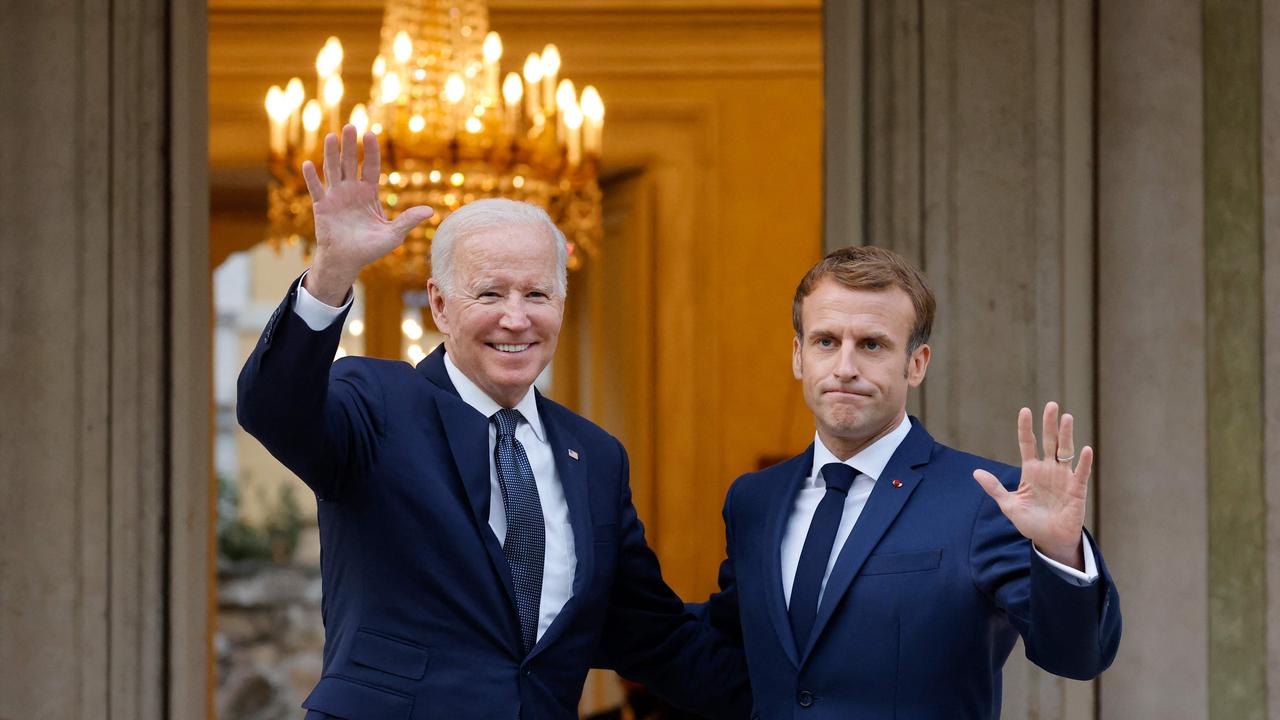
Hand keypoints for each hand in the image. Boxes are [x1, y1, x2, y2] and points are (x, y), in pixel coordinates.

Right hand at [301, 124, 432, 304]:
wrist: (347, 261)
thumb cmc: (371, 248)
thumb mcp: (394, 234)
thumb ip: (409, 220)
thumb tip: (431, 211)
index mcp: (369, 193)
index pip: (371, 167)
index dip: (371, 151)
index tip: (371, 134)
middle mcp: (351, 191)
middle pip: (351, 163)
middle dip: (350, 145)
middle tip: (350, 126)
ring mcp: (335, 197)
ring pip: (333, 170)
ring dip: (331, 154)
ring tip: (330, 136)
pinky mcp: (322, 207)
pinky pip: (316, 189)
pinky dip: (312, 178)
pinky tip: (308, 164)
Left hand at [973, 402, 1092, 569]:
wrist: (1049, 540)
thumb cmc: (1030, 521)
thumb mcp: (1009, 505)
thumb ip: (994, 488)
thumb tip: (976, 472)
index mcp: (1030, 470)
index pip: (1028, 444)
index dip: (1026, 428)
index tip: (1025, 410)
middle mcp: (1048, 469)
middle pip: (1049, 442)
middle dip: (1049, 424)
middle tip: (1051, 405)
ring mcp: (1063, 477)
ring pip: (1065, 451)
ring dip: (1066, 435)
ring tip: (1067, 418)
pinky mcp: (1077, 489)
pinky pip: (1081, 473)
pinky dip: (1084, 462)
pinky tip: (1085, 449)